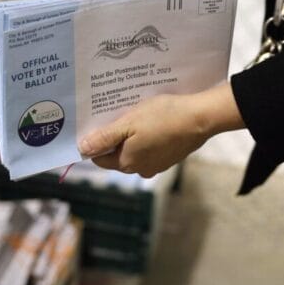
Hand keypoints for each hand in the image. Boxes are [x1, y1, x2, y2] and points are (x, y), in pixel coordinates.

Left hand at [78, 83, 244, 177]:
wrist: (200, 118)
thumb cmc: (163, 117)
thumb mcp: (129, 123)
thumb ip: (105, 138)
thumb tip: (82, 149)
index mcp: (127, 163)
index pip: (100, 157)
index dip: (96, 141)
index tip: (98, 123)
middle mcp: (141, 169)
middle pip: (117, 154)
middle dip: (115, 137)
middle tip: (117, 115)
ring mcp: (158, 164)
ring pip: (135, 150)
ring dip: (132, 136)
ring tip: (135, 115)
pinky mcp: (171, 157)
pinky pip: (151, 147)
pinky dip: (148, 137)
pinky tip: (153, 121)